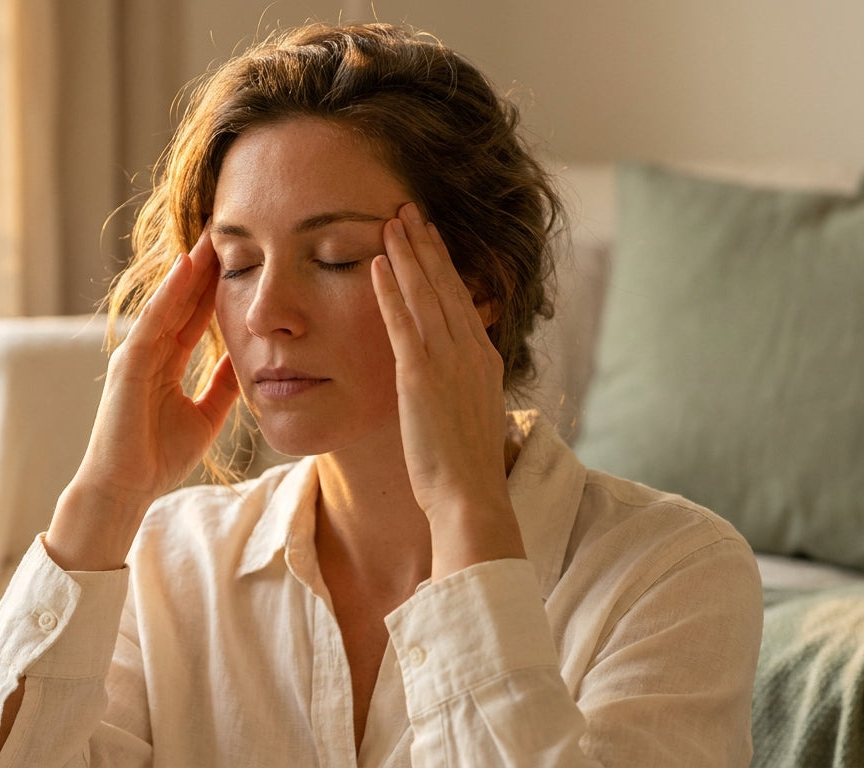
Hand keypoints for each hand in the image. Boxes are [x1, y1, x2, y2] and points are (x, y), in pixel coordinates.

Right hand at [48, 231, 239, 570]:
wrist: (126, 489)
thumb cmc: (158, 458)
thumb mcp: (206, 416)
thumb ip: (224, 386)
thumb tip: (249, 361)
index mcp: (166, 361)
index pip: (195, 312)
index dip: (216, 283)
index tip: (241, 254)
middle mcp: (150, 350)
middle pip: (182, 298)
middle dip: (205, 263)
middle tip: (229, 226)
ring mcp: (137, 353)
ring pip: (168, 300)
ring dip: (190, 266)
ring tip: (212, 232)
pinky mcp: (128, 363)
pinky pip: (153, 321)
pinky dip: (169, 294)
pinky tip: (186, 266)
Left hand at [371, 203, 525, 578]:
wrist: (470, 496)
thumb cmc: (465, 468)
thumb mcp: (470, 414)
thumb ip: (460, 385)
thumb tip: (448, 376)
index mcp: (484, 360)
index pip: (462, 299)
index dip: (444, 264)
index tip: (430, 235)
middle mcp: (470, 352)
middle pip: (446, 285)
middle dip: (427, 244)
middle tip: (410, 208)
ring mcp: (447, 362)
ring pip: (426, 295)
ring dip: (408, 254)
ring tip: (392, 220)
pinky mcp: (421, 377)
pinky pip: (403, 323)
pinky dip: (392, 290)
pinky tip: (379, 264)